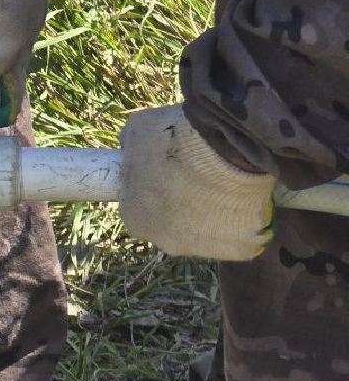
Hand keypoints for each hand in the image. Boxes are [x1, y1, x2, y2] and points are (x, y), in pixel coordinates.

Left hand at [119, 105, 274, 259]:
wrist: (224, 149)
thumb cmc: (176, 140)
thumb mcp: (139, 129)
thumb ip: (130, 143)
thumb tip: (127, 145)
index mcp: (134, 219)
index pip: (142, 207)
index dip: (160, 187)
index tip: (178, 169)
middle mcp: (162, 242)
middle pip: (175, 224)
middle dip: (189, 203)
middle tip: (207, 174)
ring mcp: (201, 249)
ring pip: (210, 231)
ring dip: (218, 213)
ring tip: (232, 181)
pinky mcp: (237, 251)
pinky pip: (243, 236)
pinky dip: (249, 220)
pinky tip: (252, 197)